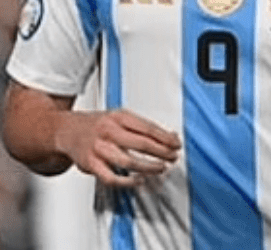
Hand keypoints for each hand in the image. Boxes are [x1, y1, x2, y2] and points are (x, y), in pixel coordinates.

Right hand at [57, 109, 179, 187]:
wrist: (65, 130)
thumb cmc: (97, 125)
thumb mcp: (120, 117)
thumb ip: (142, 127)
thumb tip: (170, 137)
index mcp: (119, 117)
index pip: (148, 128)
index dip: (165, 138)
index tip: (176, 144)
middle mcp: (108, 131)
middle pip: (141, 144)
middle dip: (162, 152)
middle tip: (173, 157)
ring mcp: (98, 149)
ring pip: (128, 161)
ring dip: (149, 167)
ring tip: (161, 168)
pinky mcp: (90, 165)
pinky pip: (111, 178)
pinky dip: (128, 181)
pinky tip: (139, 180)